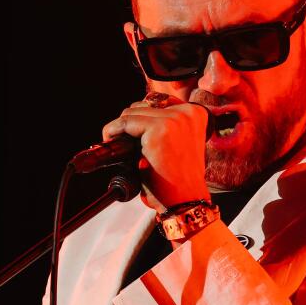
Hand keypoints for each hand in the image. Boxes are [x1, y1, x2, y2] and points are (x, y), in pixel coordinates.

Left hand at [101, 96, 210, 211]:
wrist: (185, 201)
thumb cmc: (179, 180)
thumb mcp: (177, 145)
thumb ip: (164, 127)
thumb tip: (133, 117)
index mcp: (195, 114)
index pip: (158, 103)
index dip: (142, 119)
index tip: (133, 136)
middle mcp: (187, 111)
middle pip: (144, 106)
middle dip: (131, 124)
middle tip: (124, 145)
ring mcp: (174, 119)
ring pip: (132, 112)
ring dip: (121, 128)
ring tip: (119, 146)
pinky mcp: (159, 129)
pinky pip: (125, 122)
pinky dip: (113, 130)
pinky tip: (110, 141)